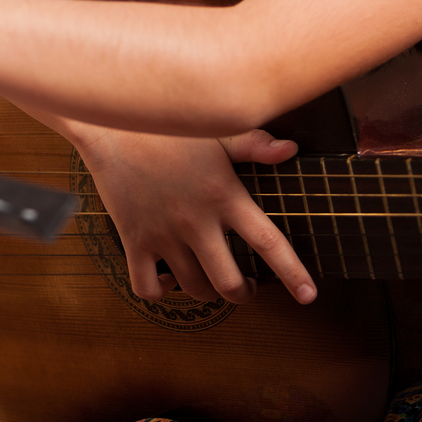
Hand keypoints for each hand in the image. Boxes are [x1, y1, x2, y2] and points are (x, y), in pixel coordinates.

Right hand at [74, 126, 317, 305]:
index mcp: (225, 196)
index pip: (269, 244)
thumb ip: (254, 145)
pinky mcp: (134, 240)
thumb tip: (290, 149)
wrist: (113, 125)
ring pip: (194, 288)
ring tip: (212, 280)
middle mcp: (197, 221)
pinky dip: (161, 291)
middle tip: (248, 288)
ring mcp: (164, 234)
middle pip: (230, 283)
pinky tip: (168, 278)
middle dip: (244, 294)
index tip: (308, 296)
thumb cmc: (169, 127)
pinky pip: (147, 286)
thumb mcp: (215, 132)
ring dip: (208, 291)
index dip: (293, 274)